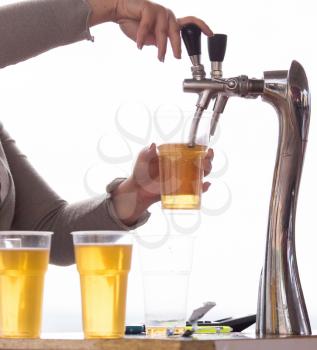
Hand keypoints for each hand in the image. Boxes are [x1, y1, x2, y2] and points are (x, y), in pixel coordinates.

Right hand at [88, 0, 212, 60]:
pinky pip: (147, 26)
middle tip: (176, 58)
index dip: (202, 27)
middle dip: (177, 47)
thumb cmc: (133, 23)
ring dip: (161, 47)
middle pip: (177, 32)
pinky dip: (142, 37)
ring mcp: (159, 11)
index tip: (210, 34)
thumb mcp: (149, 38)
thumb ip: (158, 42)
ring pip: (163, 32)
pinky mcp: (148, 8)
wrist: (119, 11)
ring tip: (159, 57)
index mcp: (170, 22)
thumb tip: (164, 49)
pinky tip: (138, 45)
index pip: (190, 22)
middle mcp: (167, 15)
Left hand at [111, 143, 213, 225]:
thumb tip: (153, 145)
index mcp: (176, 155)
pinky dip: (204, 188)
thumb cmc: (140, 172)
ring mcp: (184, 178)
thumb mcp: (142, 160)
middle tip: (205, 160)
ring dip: (208, 171)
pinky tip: (205, 185)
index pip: (193, 149)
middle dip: (208, 160)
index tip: (207, 149)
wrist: (138, 190)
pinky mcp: (183, 190)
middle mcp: (183, 165)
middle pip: (202, 161)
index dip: (203, 148)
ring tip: (205, 170)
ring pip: (202, 173)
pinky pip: (197, 189)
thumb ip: (147, 152)